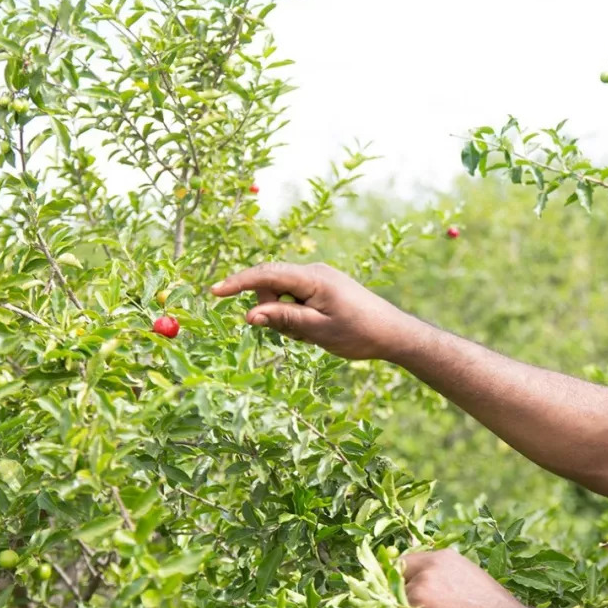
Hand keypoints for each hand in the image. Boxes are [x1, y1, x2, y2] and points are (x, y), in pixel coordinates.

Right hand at [210, 261, 419, 359]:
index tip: (213, 292)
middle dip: (271, 310)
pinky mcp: (324, 288)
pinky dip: (297, 316)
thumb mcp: (318, 330)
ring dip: (286, 317)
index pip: (266, 275)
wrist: (394, 333)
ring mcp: (319, 279)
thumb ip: (283, 320)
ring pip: (283, 295)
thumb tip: (249, 315)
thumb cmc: (359, 333)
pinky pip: (297, 299)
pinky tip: (317, 330)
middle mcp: (314, 272)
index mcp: (313, 278)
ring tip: (312, 335)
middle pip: (272, 286)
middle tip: (296, 335)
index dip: (238, 283)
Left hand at [370, 549, 527, 607]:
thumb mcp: (470, 592)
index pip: (408, 565)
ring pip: (386, 605)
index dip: (396, 588)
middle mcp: (432, 563)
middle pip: (391, 580)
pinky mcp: (415, 602)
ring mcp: (422, 581)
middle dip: (383, 606)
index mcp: (446, 559)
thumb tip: (435, 607)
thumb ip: (448, 590)